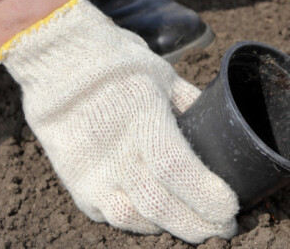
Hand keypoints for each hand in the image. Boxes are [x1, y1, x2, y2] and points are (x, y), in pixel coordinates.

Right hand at [0, 0, 237, 242]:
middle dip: (200, 224)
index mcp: (142, 117)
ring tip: (199, 226)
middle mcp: (114, 151)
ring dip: (173, 228)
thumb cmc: (118, 63)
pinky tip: (161, 218)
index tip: (232, 206)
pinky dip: (141, 223)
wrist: (57, 62)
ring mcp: (91, 172)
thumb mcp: (164, 75)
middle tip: (226, 227)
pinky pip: (113, 216)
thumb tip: (224, 128)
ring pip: (135, 220)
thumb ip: (191, 106)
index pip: (177, 169)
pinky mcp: (77, 185)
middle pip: (161, 206)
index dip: (206, 195)